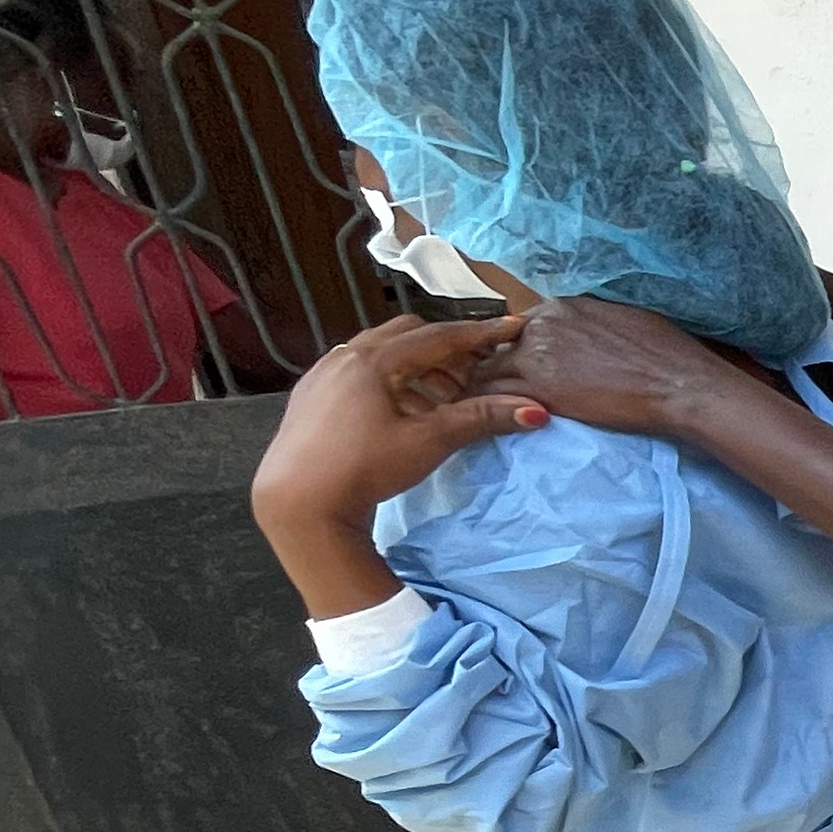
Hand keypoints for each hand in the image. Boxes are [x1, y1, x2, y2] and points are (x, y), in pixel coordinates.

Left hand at [253, 315, 540, 522]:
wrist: (297, 503)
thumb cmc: (365, 467)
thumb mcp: (429, 441)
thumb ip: (481, 418)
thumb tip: (536, 410)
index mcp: (375, 358)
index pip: (440, 336)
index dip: (481, 333)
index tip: (513, 328)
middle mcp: (346, 355)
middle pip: (408, 335)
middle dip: (446, 349)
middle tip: (474, 372)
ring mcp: (323, 373)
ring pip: (380, 352)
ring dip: (417, 367)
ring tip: (441, 398)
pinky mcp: (310, 394)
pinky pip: (357, 371)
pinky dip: (389, 379)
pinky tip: (399, 411)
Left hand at [471, 294, 745, 438]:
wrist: (678, 384)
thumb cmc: (666, 354)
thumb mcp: (621, 321)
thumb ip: (589, 327)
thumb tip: (585, 338)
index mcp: (563, 307)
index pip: (520, 327)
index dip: (519, 351)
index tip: (524, 370)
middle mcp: (543, 324)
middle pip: (498, 347)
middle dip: (496, 368)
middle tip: (500, 393)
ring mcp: (537, 356)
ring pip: (488, 371)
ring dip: (487, 390)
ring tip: (489, 411)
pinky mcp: (539, 389)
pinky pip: (494, 396)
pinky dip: (489, 408)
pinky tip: (493, 421)